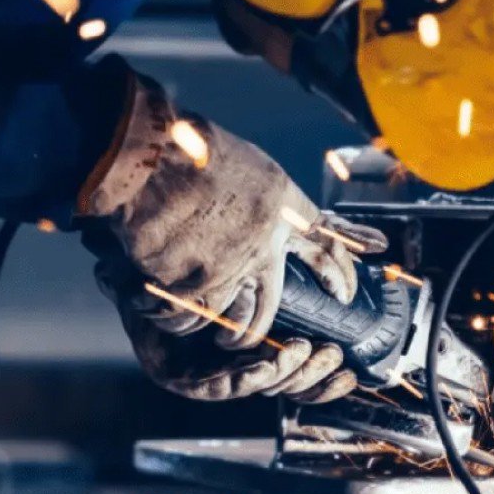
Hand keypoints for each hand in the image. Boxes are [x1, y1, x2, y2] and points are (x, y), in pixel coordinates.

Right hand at [79, 73, 387, 400]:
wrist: (146, 157)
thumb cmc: (194, 153)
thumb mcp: (253, 170)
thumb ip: (272, 207)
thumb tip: (286, 230)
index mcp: (280, 213)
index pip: (326, 246)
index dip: (340, 273)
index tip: (347, 294)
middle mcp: (259, 249)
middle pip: (267, 311)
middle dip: (253, 334)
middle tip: (242, 339)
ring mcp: (222, 271)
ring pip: (221, 321)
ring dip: (208, 326)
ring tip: (195, 320)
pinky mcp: (184, 285)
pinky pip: (180, 315)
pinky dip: (170, 314)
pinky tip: (161, 304)